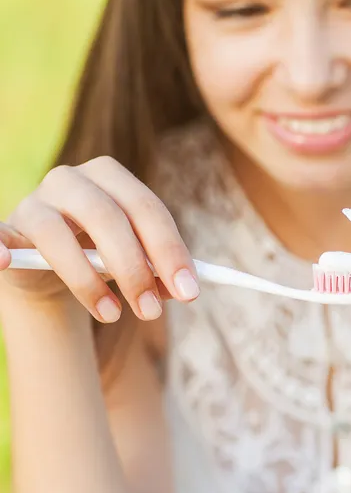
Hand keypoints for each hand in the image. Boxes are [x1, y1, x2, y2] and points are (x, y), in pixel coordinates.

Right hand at [0, 156, 199, 323]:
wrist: (49, 266)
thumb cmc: (101, 257)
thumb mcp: (135, 263)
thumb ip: (158, 272)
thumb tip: (183, 290)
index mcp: (112, 177)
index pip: (148, 209)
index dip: (170, 251)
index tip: (189, 292)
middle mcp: (73, 179)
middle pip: (108, 218)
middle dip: (134, 269)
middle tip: (151, 312)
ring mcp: (35, 200)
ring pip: (59, 235)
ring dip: (88, 281)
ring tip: (113, 316)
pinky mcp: (7, 228)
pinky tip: (5, 262)